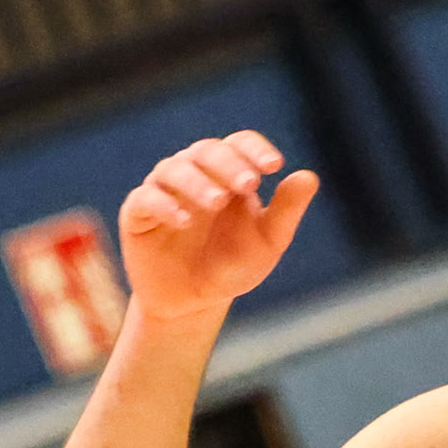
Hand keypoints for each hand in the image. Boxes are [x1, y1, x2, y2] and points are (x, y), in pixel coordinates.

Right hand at [118, 131, 319, 320]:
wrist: (193, 303)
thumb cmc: (232, 266)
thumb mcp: (267, 243)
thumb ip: (286, 210)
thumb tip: (309, 176)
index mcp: (227, 173)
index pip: (239, 144)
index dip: (254, 149)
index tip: (274, 166)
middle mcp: (194, 173)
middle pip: (206, 151)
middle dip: (229, 164)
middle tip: (248, 184)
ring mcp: (163, 190)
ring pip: (175, 168)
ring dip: (198, 182)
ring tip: (217, 202)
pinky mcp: (137, 214)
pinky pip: (145, 199)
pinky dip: (164, 204)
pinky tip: (184, 220)